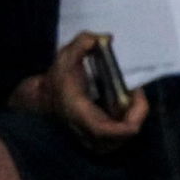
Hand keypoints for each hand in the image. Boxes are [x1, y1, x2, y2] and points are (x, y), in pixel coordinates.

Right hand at [43, 31, 148, 152]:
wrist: (44, 100)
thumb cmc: (56, 81)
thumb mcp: (65, 56)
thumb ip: (82, 43)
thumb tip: (104, 38)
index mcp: (82, 117)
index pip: (114, 131)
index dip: (133, 115)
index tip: (134, 92)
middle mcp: (90, 136)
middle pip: (125, 135)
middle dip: (136, 111)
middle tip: (134, 91)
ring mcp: (95, 142)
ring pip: (125, 136)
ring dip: (132, 115)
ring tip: (129, 96)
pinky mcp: (99, 142)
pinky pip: (121, 135)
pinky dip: (127, 119)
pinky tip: (124, 102)